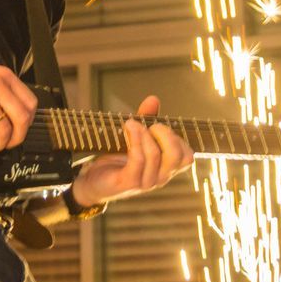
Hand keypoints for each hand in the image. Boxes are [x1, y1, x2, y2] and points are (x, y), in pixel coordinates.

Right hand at [0, 53, 36, 156]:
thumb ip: (0, 88)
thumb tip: (12, 110)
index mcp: (3, 76)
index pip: (30, 102)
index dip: (30, 121)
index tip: (22, 128)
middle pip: (23, 119)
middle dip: (19, 137)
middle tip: (12, 143)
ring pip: (5, 130)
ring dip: (2, 144)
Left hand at [69, 95, 193, 209]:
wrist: (94, 180)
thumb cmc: (117, 159)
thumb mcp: (135, 137)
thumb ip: (146, 119)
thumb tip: (153, 99)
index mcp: (166, 169)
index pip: (187, 157)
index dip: (178, 138)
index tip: (159, 127)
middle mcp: (160, 178)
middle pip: (179, 157)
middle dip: (167, 135)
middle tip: (152, 126)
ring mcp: (145, 182)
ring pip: (155, 155)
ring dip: (144, 134)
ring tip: (132, 123)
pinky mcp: (128, 182)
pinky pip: (137, 160)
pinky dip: (134, 140)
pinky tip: (128, 129)